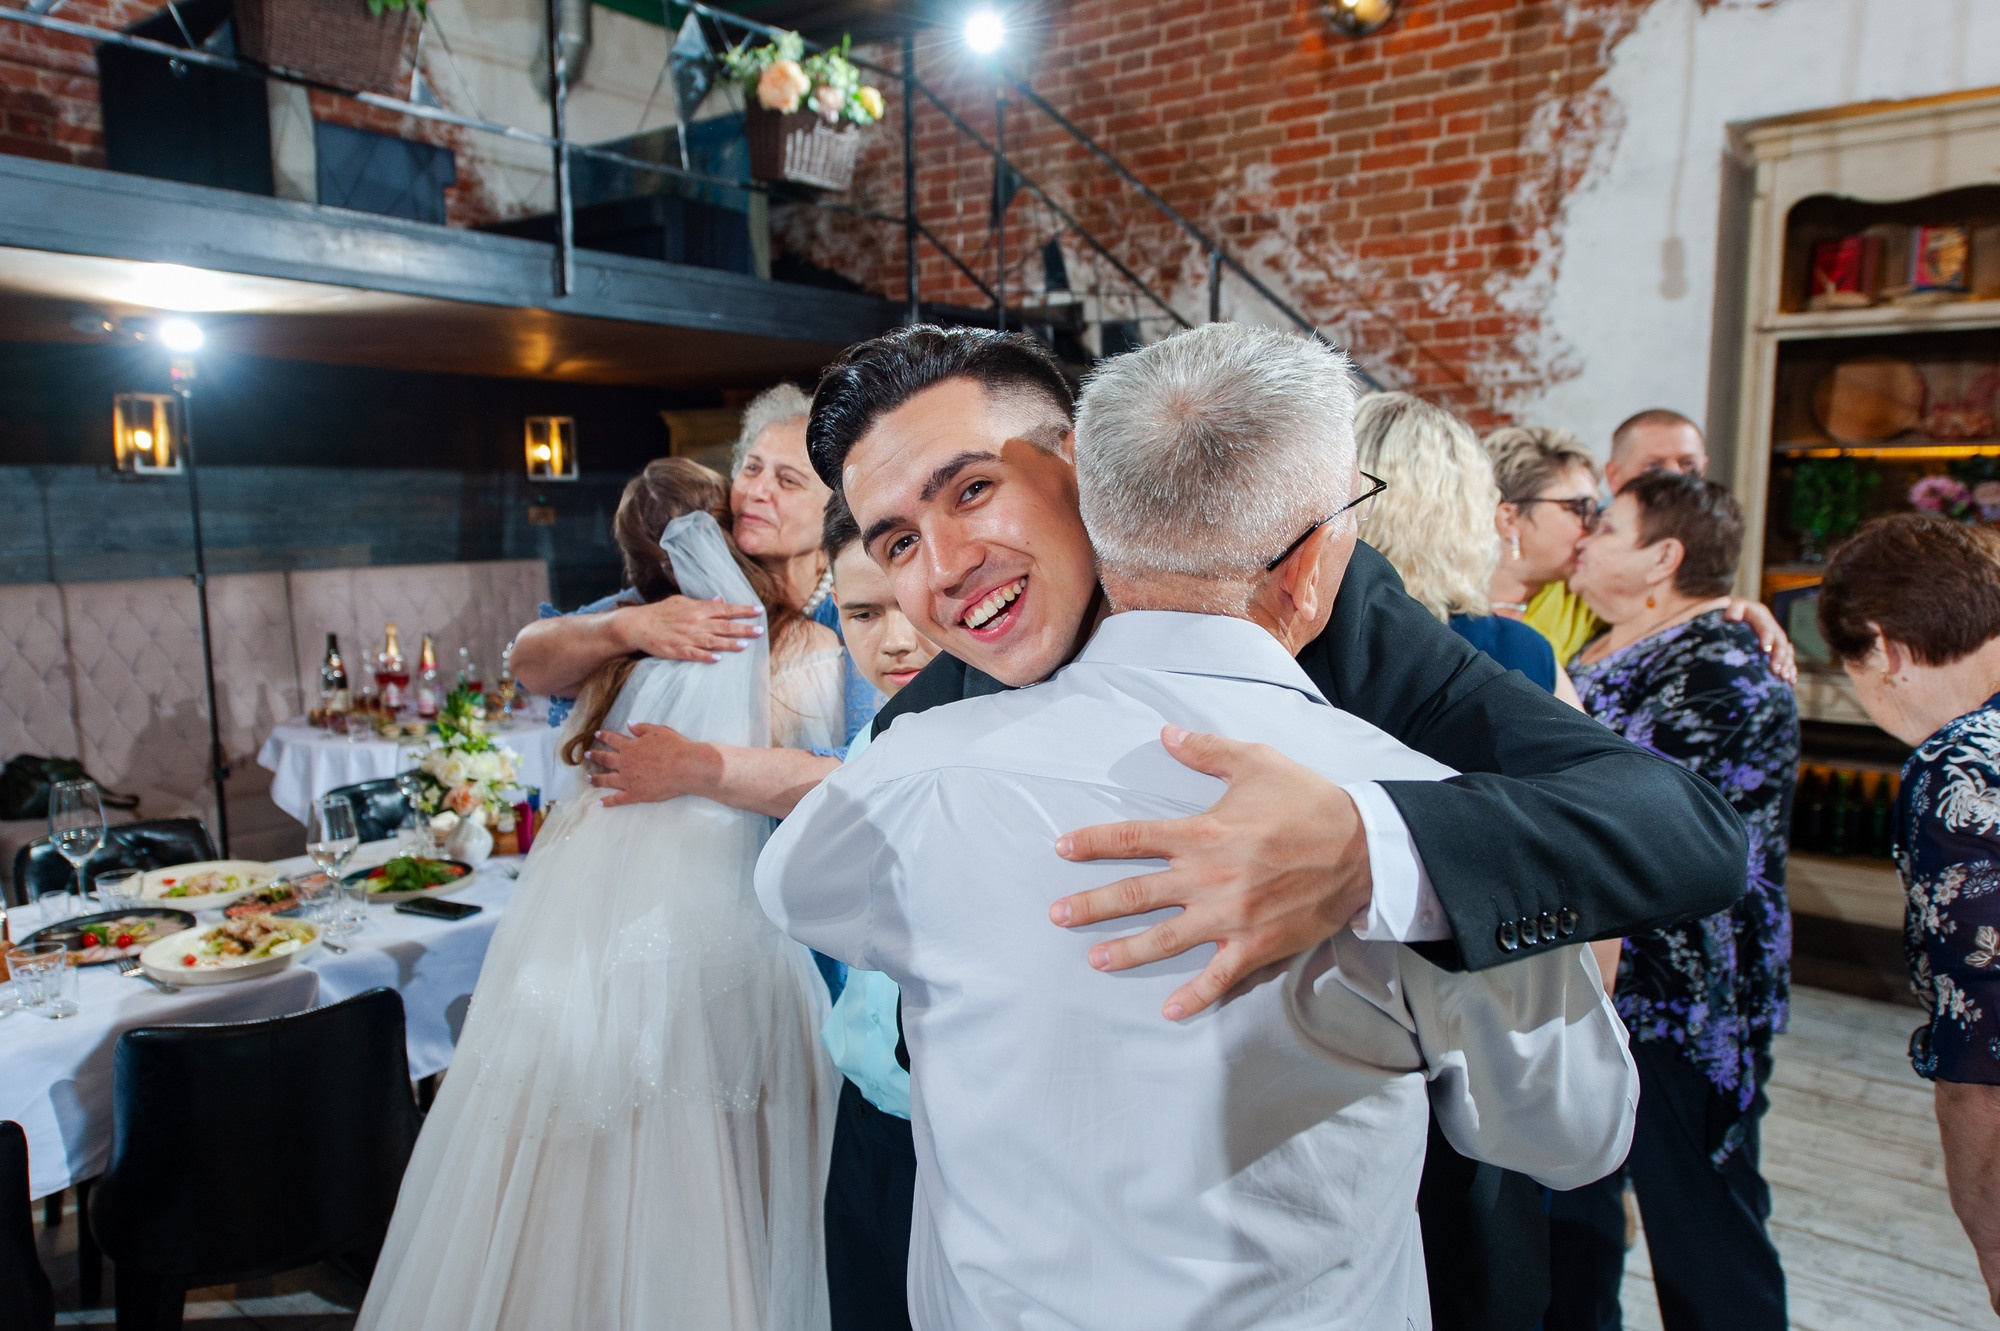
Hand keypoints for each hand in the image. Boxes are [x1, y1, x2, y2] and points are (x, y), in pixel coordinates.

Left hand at [587, 723, 720, 805]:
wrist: (685, 767)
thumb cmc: (675, 747)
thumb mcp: (659, 731)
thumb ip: (642, 728)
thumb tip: (629, 724)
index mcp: (630, 747)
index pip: (612, 740)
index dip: (604, 736)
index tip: (597, 734)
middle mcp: (625, 763)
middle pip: (605, 759)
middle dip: (594, 756)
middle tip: (586, 755)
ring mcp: (628, 780)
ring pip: (607, 779)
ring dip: (596, 778)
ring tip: (588, 778)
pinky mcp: (635, 794)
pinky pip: (618, 799)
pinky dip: (608, 801)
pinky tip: (600, 802)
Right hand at [616, 595, 763, 663]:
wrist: (638, 625)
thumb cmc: (660, 612)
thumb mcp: (681, 602)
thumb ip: (702, 602)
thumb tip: (720, 599)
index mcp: (697, 609)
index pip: (725, 609)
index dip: (743, 610)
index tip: (759, 611)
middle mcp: (695, 622)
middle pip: (723, 625)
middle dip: (743, 628)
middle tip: (760, 630)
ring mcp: (687, 637)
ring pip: (712, 641)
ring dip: (729, 644)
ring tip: (745, 645)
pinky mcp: (677, 650)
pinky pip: (694, 654)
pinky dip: (706, 657)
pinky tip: (718, 659)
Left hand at [1049, 726, 1371, 1020]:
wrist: (1363, 848)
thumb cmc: (1308, 802)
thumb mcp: (1256, 762)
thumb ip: (1206, 751)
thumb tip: (1166, 734)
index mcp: (1203, 833)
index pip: (1134, 838)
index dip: (1095, 843)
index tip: (1063, 849)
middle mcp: (1209, 878)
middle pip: (1138, 894)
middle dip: (1093, 904)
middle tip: (1058, 914)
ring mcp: (1231, 917)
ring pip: (1167, 939)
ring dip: (1127, 950)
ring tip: (1095, 959)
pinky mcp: (1256, 944)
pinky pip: (1220, 977)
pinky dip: (1195, 995)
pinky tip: (1169, 1010)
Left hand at [1725, 598, 1795, 683]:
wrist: (1721, 612)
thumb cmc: (1715, 612)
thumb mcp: (1718, 608)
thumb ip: (1726, 610)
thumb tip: (1733, 616)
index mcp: (1756, 612)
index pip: (1764, 624)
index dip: (1766, 636)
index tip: (1765, 649)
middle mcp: (1767, 622)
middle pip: (1778, 638)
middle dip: (1779, 654)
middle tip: (1776, 669)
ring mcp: (1772, 634)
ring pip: (1785, 648)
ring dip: (1786, 662)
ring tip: (1784, 677)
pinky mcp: (1773, 645)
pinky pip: (1786, 656)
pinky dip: (1789, 667)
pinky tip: (1791, 680)